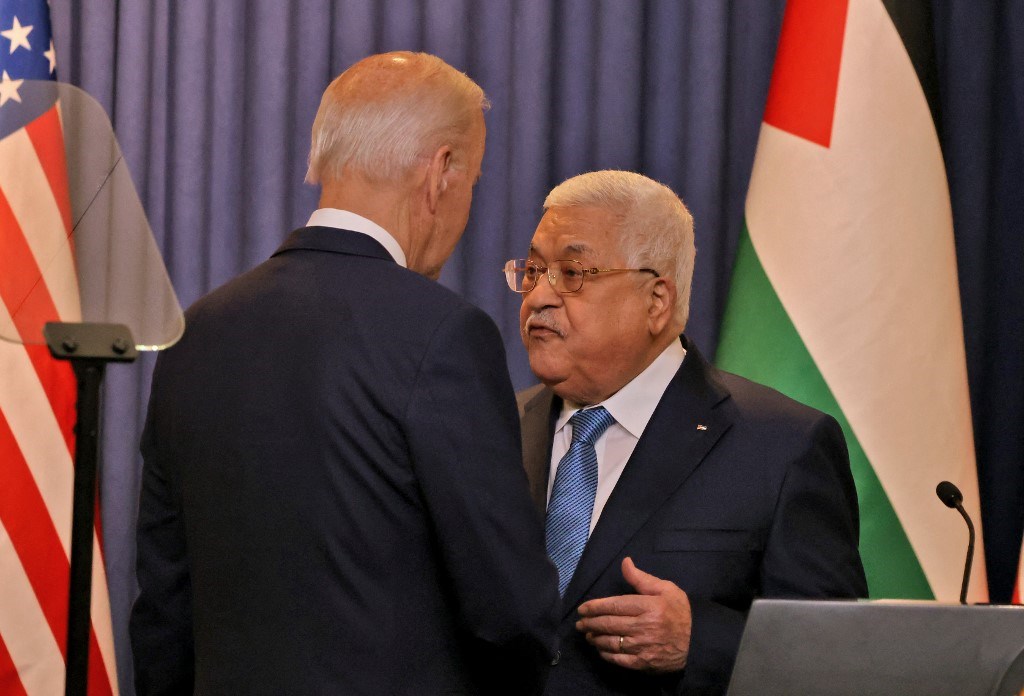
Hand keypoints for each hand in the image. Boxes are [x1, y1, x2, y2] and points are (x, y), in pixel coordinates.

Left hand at [574, 557, 691, 672]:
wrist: (698, 641)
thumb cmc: (680, 612)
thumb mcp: (666, 589)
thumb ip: (641, 578)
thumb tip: (625, 562)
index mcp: (647, 606)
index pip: (614, 605)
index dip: (595, 607)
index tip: (583, 608)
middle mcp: (642, 626)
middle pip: (608, 624)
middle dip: (590, 623)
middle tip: (579, 623)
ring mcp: (642, 646)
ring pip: (611, 642)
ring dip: (595, 638)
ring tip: (588, 634)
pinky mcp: (643, 663)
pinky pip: (619, 659)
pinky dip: (606, 654)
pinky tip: (601, 649)